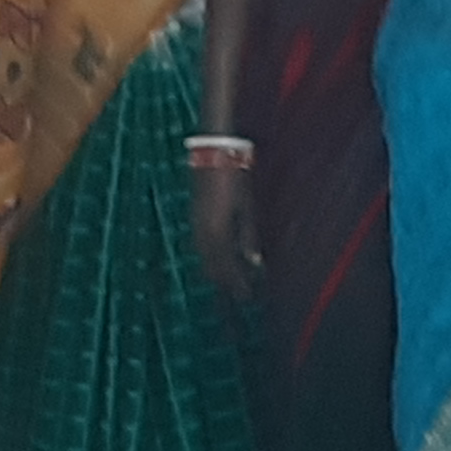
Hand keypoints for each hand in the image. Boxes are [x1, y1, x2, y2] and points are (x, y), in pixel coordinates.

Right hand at [189, 155, 261, 303]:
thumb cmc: (235, 178)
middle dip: (227, 283)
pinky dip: (213, 259)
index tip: (247, 298)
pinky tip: (223, 260)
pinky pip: (202, 248)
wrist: (213, 153)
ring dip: (219, 272)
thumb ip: (248, 236)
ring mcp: (196, 225)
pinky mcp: (196, 219)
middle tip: (242, 295)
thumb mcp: (246, 207)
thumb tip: (255, 263)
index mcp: (217, 231)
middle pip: (213, 268)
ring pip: (205, 259)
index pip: (227, 267)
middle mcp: (202, 232)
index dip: (237, 284)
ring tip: (234, 282)